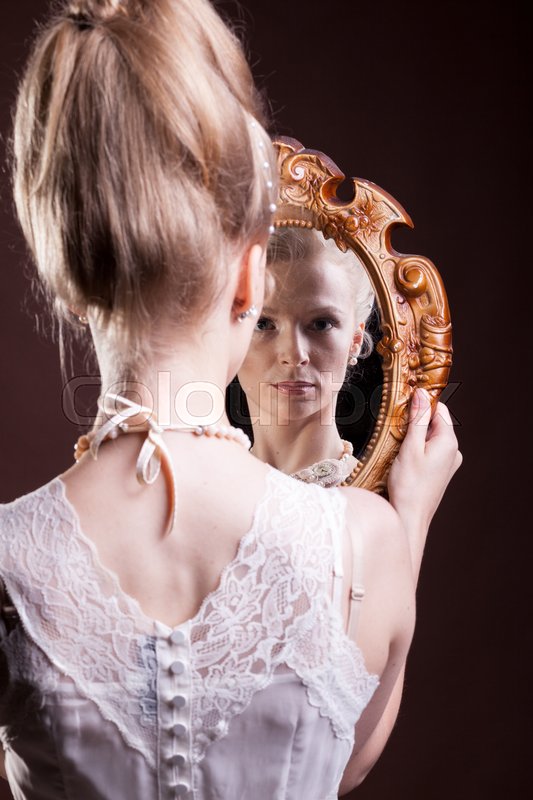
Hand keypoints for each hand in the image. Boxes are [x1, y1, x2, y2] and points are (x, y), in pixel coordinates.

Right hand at [387, 389, 461, 561]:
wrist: (410, 518)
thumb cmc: (409, 485)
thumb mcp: (410, 447)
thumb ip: (417, 419)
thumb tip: (422, 395)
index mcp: (449, 442)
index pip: (439, 410)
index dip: (422, 404)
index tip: (404, 403)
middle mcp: (454, 451)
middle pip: (436, 423)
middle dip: (417, 421)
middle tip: (396, 426)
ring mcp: (449, 463)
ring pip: (432, 438)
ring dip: (416, 436)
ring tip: (398, 445)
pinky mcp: (441, 472)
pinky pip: (431, 451)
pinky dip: (418, 448)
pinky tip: (404, 457)